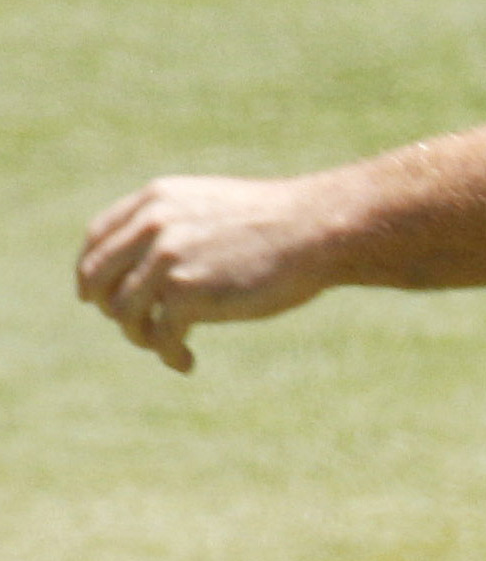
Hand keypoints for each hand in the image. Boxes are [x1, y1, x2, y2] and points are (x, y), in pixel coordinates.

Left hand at [76, 174, 341, 371]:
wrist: (319, 228)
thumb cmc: (280, 222)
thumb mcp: (215, 207)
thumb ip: (176, 225)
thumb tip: (148, 266)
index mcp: (158, 199)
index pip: (98, 237)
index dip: (91, 271)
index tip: (97, 295)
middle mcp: (154, 225)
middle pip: (97, 277)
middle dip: (109, 307)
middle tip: (135, 326)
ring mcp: (166, 259)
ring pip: (123, 311)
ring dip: (141, 335)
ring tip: (169, 345)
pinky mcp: (185, 294)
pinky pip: (159, 335)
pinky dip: (168, 353)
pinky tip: (186, 361)